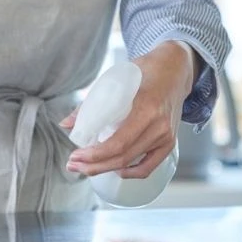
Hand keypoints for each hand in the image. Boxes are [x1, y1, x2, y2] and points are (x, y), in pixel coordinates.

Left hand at [62, 42, 196, 178]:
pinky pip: (149, 166)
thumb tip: (66, 124)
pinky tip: (115, 169)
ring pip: (133, 163)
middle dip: (94, 165)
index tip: (75, 156)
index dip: (94, 155)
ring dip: (106, 169)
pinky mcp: (169, 142)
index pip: (118, 142)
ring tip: (86, 168)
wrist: (175, 69)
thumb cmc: (144, 71)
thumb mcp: (116, 80)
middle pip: (123, 156)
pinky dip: (131, 172)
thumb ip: (91, 103)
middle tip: (73, 165)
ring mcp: (166, 135)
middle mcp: (159, 125)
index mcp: (146, 107)